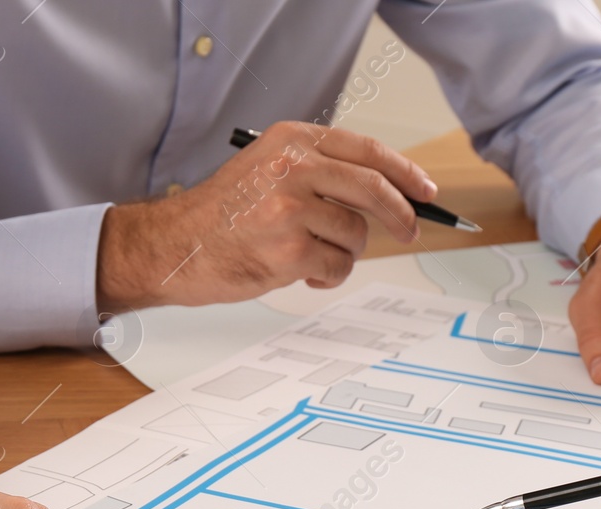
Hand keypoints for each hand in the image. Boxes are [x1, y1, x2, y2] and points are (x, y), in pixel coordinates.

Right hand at [96, 122, 435, 308]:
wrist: (175, 246)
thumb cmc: (222, 215)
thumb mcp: (267, 169)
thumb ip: (318, 171)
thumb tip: (382, 191)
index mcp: (291, 141)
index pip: (367, 151)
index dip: (405, 173)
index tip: (424, 191)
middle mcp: (293, 168)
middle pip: (374, 188)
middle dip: (400, 215)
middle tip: (409, 232)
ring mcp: (291, 209)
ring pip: (356, 235)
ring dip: (345, 253)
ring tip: (314, 255)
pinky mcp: (289, 250)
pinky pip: (337, 266)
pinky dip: (327, 275)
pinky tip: (301, 271)